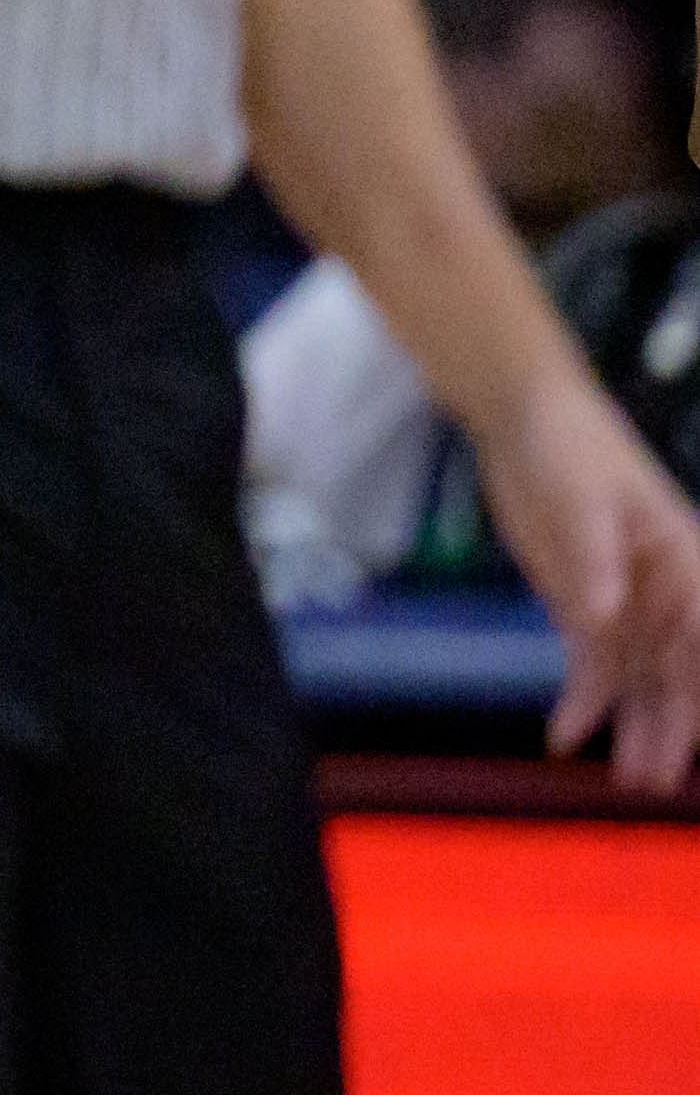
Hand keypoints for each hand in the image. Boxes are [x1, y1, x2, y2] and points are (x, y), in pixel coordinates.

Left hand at [477, 376, 699, 793]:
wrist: (523, 423)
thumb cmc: (572, 448)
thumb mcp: (582, 495)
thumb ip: (593, 558)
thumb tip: (602, 617)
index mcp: (687, 567)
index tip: (698, 739)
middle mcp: (668, 597)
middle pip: (679, 673)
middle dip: (674, 729)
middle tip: (656, 781)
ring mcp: (628, 606)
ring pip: (641, 682)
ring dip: (637, 730)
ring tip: (630, 781)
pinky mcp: (584, 610)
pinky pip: (591, 667)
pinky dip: (583, 703)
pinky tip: (567, 737)